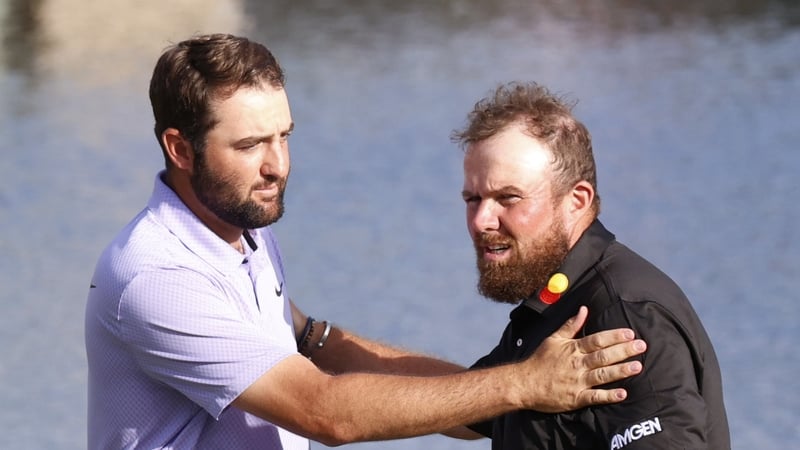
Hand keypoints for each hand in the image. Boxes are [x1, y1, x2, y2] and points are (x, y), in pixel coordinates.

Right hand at [519, 306, 644, 412]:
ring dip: (620, 371)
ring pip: (602, 375)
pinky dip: (608, 396)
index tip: (630, 333)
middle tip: (642, 346)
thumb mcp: (554, 339)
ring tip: (637, 366)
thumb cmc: (540, 361)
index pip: (597, 340)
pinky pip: (595, 397)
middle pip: (603, 356)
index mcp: (572, 349)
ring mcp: (577, 382)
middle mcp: (576, 364)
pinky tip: (623, 393)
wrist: (524, 384)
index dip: (614, 336)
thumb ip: (570, 325)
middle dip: (623, 351)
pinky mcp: (575, 398)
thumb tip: (583, 309)